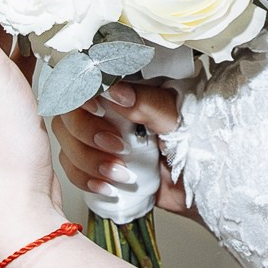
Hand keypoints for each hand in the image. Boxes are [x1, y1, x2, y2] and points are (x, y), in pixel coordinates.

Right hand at [51, 79, 196, 215]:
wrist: (200, 184)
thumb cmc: (194, 142)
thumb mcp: (176, 118)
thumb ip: (147, 103)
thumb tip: (116, 92)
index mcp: (123, 91)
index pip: (84, 81)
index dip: (81, 94)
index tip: (97, 109)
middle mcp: (105, 112)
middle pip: (68, 114)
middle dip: (86, 133)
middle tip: (117, 147)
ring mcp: (97, 139)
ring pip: (67, 143)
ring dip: (88, 161)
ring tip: (121, 173)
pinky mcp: (96, 165)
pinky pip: (73, 170)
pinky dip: (86, 180)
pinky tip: (108, 186)